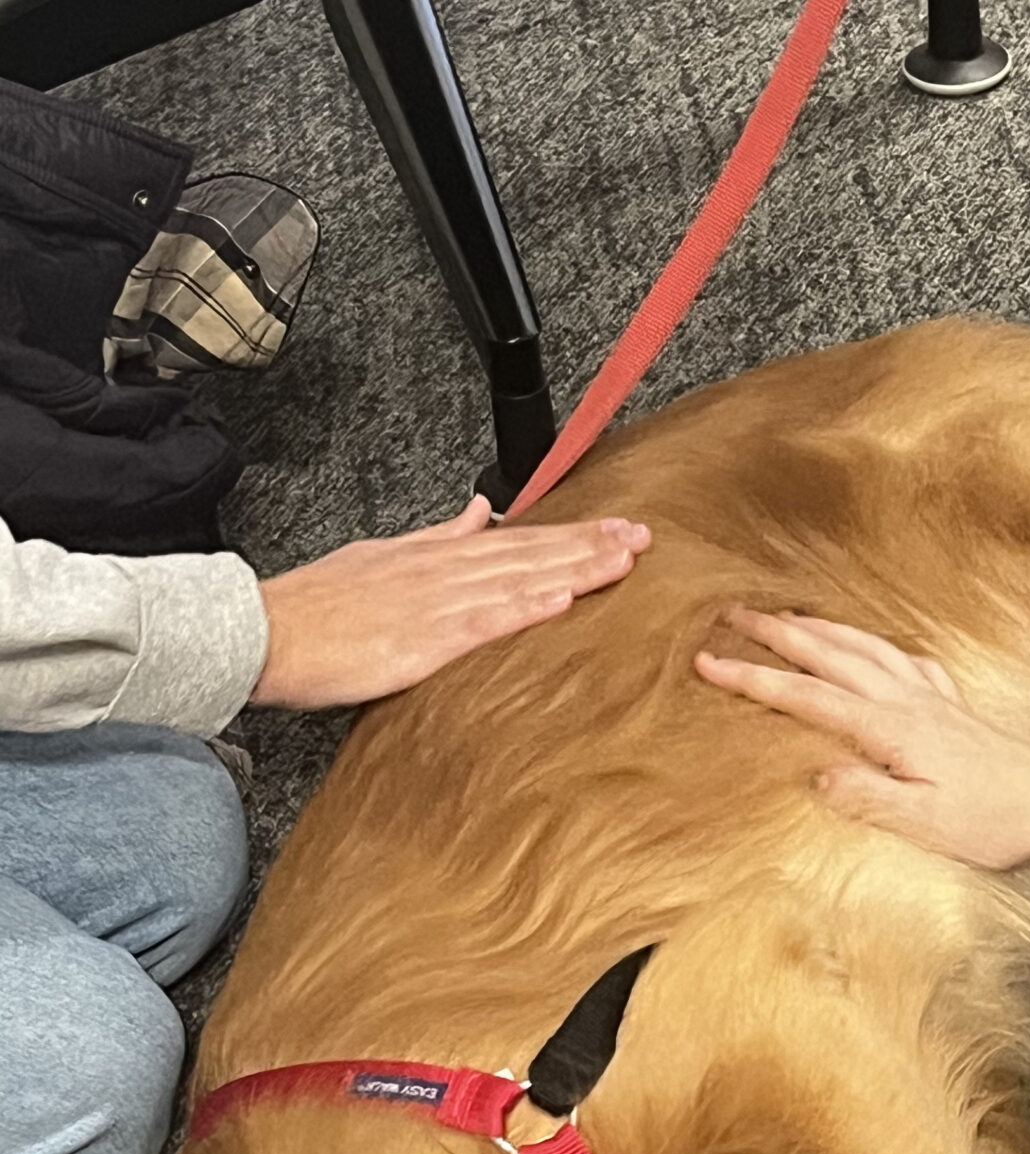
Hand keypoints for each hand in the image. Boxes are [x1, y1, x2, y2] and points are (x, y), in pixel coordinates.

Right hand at [252, 497, 649, 706]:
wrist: (261, 631)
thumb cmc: (314, 605)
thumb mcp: (381, 556)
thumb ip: (439, 537)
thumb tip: (482, 512)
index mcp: (434, 557)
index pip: (517, 541)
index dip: (570, 534)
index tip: (616, 529)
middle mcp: (441, 573)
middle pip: (529, 554)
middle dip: (589, 545)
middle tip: (644, 539)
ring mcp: (432, 604)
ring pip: (517, 580)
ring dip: (572, 569)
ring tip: (621, 561)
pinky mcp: (419, 641)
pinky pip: (480, 623)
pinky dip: (521, 608)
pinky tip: (560, 599)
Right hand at [694, 609, 1029, 868]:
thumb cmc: (991, 820)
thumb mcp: (923, 822)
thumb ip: (867, 796)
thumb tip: (817, 775)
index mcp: (889, 729)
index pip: (807, 697)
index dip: (754, 679)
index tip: (709, 663)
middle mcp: (905, 701)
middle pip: (829, 655)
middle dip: (776, 634)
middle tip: (732, 615)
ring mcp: (929, 697)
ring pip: (863, 647)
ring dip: (819, 629)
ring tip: (785, 617)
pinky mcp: (949, 704)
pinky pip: (901, 659)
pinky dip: (873, 645)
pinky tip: (870, 648)